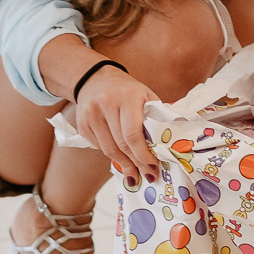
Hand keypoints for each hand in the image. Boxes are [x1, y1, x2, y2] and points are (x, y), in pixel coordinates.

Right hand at [74, 67, 158, 181]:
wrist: (95, 79)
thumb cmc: (126, 89)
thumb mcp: (146, 95)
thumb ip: (156, 115)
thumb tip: (170, 141)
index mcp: (127, 97)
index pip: (133, 133)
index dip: (143, 154)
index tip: (153, 165)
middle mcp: (106, 105)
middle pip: (121, 144)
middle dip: (136, 163)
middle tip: (147, 174)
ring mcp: (91, 115)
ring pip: (108, 149)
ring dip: (124, 164)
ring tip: (135, 174)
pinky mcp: (82, 125)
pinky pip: (99, 147)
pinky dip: (112, 155)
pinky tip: (121, 160)